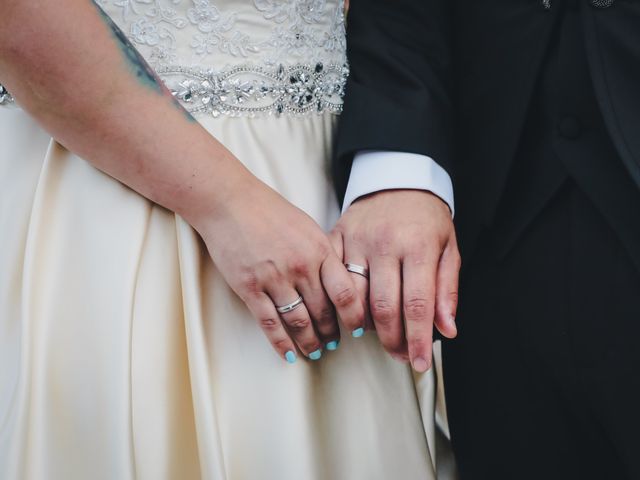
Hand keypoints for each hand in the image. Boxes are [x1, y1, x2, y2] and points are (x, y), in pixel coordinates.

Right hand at [193, 177, 364, 362]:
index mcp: (320, 249)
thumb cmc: (270, 212)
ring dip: (309, 341)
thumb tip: (339, 283)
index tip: (357, 329)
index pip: (346, 292)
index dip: (354, 316)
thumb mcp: (307, 227)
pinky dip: (281, 343)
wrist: (231, 202)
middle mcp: (301, 266)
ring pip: (299, 322)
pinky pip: (270, 323)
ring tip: (313, 351)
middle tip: (333, 344)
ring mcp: (274, 278)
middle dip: (330, 332)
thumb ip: (324, 254)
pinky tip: (288, 354)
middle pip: (323, 311)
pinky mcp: (250, 288)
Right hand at [331, 190, 459, 371]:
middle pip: (383, 307)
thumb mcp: (449, 248)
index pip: (417, 305)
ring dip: (365, 325)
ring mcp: (357, 240)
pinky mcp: (337, 237)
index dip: (416, 340)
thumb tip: (447, 330)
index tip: (418, 362)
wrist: (398, 178)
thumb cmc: (427, 217)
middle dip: (391, 340)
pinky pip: (331, 277)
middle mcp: (385, 244)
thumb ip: (447, 290)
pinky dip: (339, 300)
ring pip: (354, 296)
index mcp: (418, 247)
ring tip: (377, 337)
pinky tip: (351, 313)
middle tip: (399, 354)